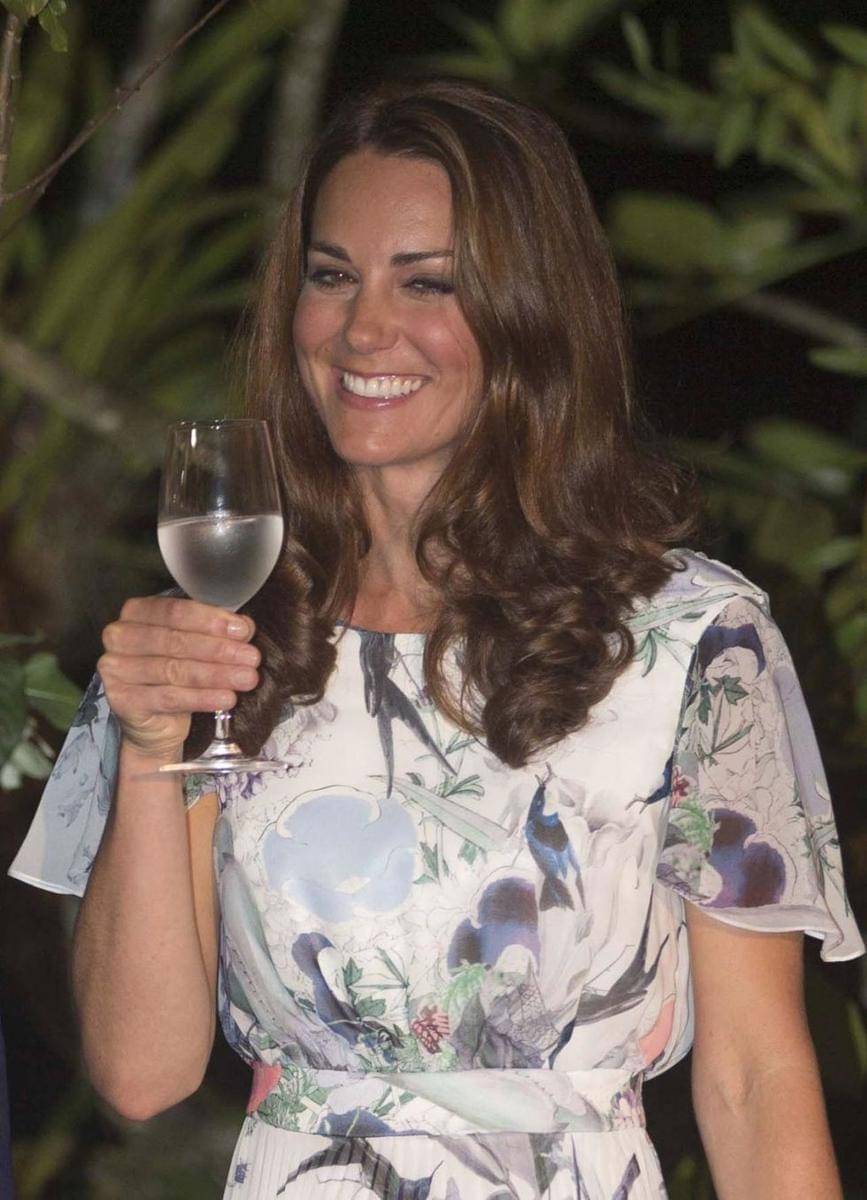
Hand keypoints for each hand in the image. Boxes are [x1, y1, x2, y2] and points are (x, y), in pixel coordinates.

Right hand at [98, 596, 259, 759]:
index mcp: (136, 612)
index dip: (211, 621)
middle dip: (219, 650)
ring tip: (246, 678)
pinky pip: (169, 697)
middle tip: (251, 658)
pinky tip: (227, 698)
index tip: (244, 631)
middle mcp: (119, 636)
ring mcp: (115, 668)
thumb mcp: (195, 647)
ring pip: (174, 670)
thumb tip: (245, 628)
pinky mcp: (121, 699)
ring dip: (216, 674)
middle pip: (175, 641)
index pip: (175, 611)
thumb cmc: (176, 674)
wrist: (156, 724)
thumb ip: (214, 632)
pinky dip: (202, 698)